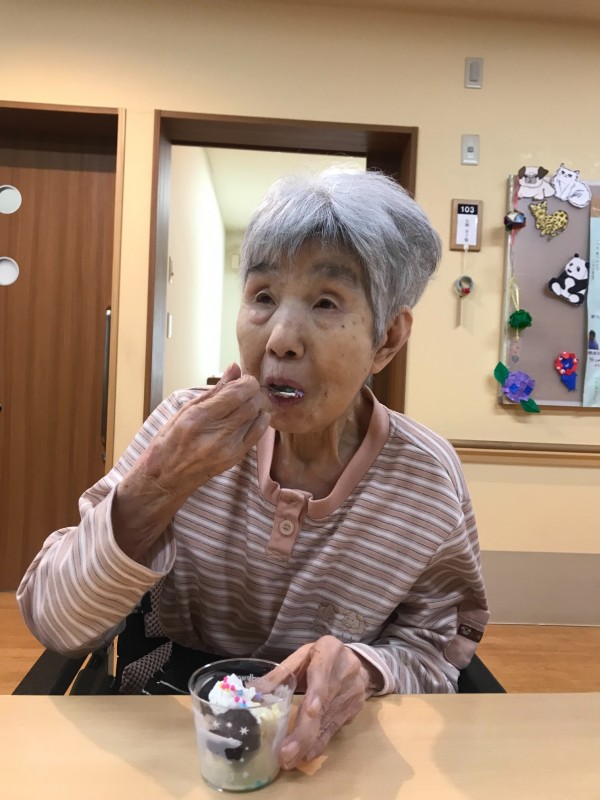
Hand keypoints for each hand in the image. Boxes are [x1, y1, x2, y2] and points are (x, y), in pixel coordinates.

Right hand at [130, 363, 269, 496]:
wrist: (165, 480)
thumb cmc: (168, 443)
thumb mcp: (183, 411)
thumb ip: (214, 390)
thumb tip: (234, 367)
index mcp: (198, 418)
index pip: (237, 393)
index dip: (246, 381)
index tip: (243, 378)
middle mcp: (216, 434)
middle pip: (251, 404)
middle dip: (252, 391)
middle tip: (245, 389)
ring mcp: (228, 449)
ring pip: (258, 417)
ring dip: (256, 405)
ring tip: (245, 403)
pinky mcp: (236, 458)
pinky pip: (258, 434)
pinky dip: (258, 421)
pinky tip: (248, 418)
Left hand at [273, 636, 380, 768]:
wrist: (357, 662)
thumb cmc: (320, 658)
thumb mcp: (301, 658)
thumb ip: (280, 674)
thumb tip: (253, 691)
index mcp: (329, 650)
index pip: (323, 669)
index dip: (317, 691)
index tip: (310, 711)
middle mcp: (345, 670)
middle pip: (324, 702)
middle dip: (304, 731)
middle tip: (285, 753)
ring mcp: (353, 691)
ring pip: (329, 720)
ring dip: (309, 743)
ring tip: (289, 760)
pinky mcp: (355, 708)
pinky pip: (335, 728)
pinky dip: (320, 743)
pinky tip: (306, 755)